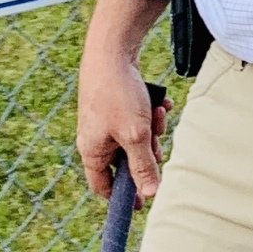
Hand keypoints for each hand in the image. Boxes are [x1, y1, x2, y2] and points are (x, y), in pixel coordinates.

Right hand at [77, 0, 169, 200]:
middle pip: (125, 161)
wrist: (111, 50)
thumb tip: (149, 194)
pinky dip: (150, 113)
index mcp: (92, 151)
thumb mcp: (135, 135)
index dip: (122, 196)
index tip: (143, 202)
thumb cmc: (118, 94)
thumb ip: (142, 166)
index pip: (102, 186)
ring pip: (135, 138)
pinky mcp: (115, 104)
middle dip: (146, 153)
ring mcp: (105, 120)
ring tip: (158, 114)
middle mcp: (95, 138)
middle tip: (156, 143)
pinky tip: (160, 102)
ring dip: (152, 130)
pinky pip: (137, 118)